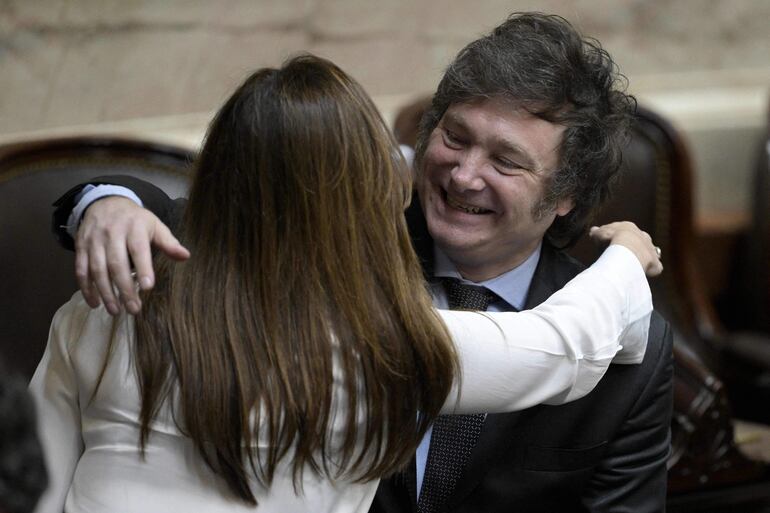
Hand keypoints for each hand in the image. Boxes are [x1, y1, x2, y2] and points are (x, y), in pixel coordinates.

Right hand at [75, 196, 189, 314]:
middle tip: (134, 309)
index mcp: (134, 229)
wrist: (105, 203)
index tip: (148, 287)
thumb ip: (168, 242)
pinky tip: (95, 303)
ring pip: (97, 269)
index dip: (143, 268)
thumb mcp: (155, 225)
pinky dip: (86, 288)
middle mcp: (112, 234)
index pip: (139, 250)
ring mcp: (94, 241)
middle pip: (116, 264)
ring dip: (105, 292)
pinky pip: (81, 270)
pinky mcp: (81, 247)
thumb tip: (185, 256)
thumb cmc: (136, 220)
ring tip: (115, 311)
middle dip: (124, 288)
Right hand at [589, 222, 662, 276]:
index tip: (612, 244)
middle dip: (634, 246)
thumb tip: (593, 231)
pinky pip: (654, 268)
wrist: (627, 248)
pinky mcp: (655, 264)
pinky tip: (642, 274)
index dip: (619, 238)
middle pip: (639, 241)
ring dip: (642, 258)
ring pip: (648, 253)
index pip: (625, 231)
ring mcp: (651, 250)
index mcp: (629, 227)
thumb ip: (597, 232)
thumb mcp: (600, 234)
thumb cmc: (611, 239)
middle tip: (623, 255)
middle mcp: (643, 237)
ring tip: (632, 266)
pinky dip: (650, 271)